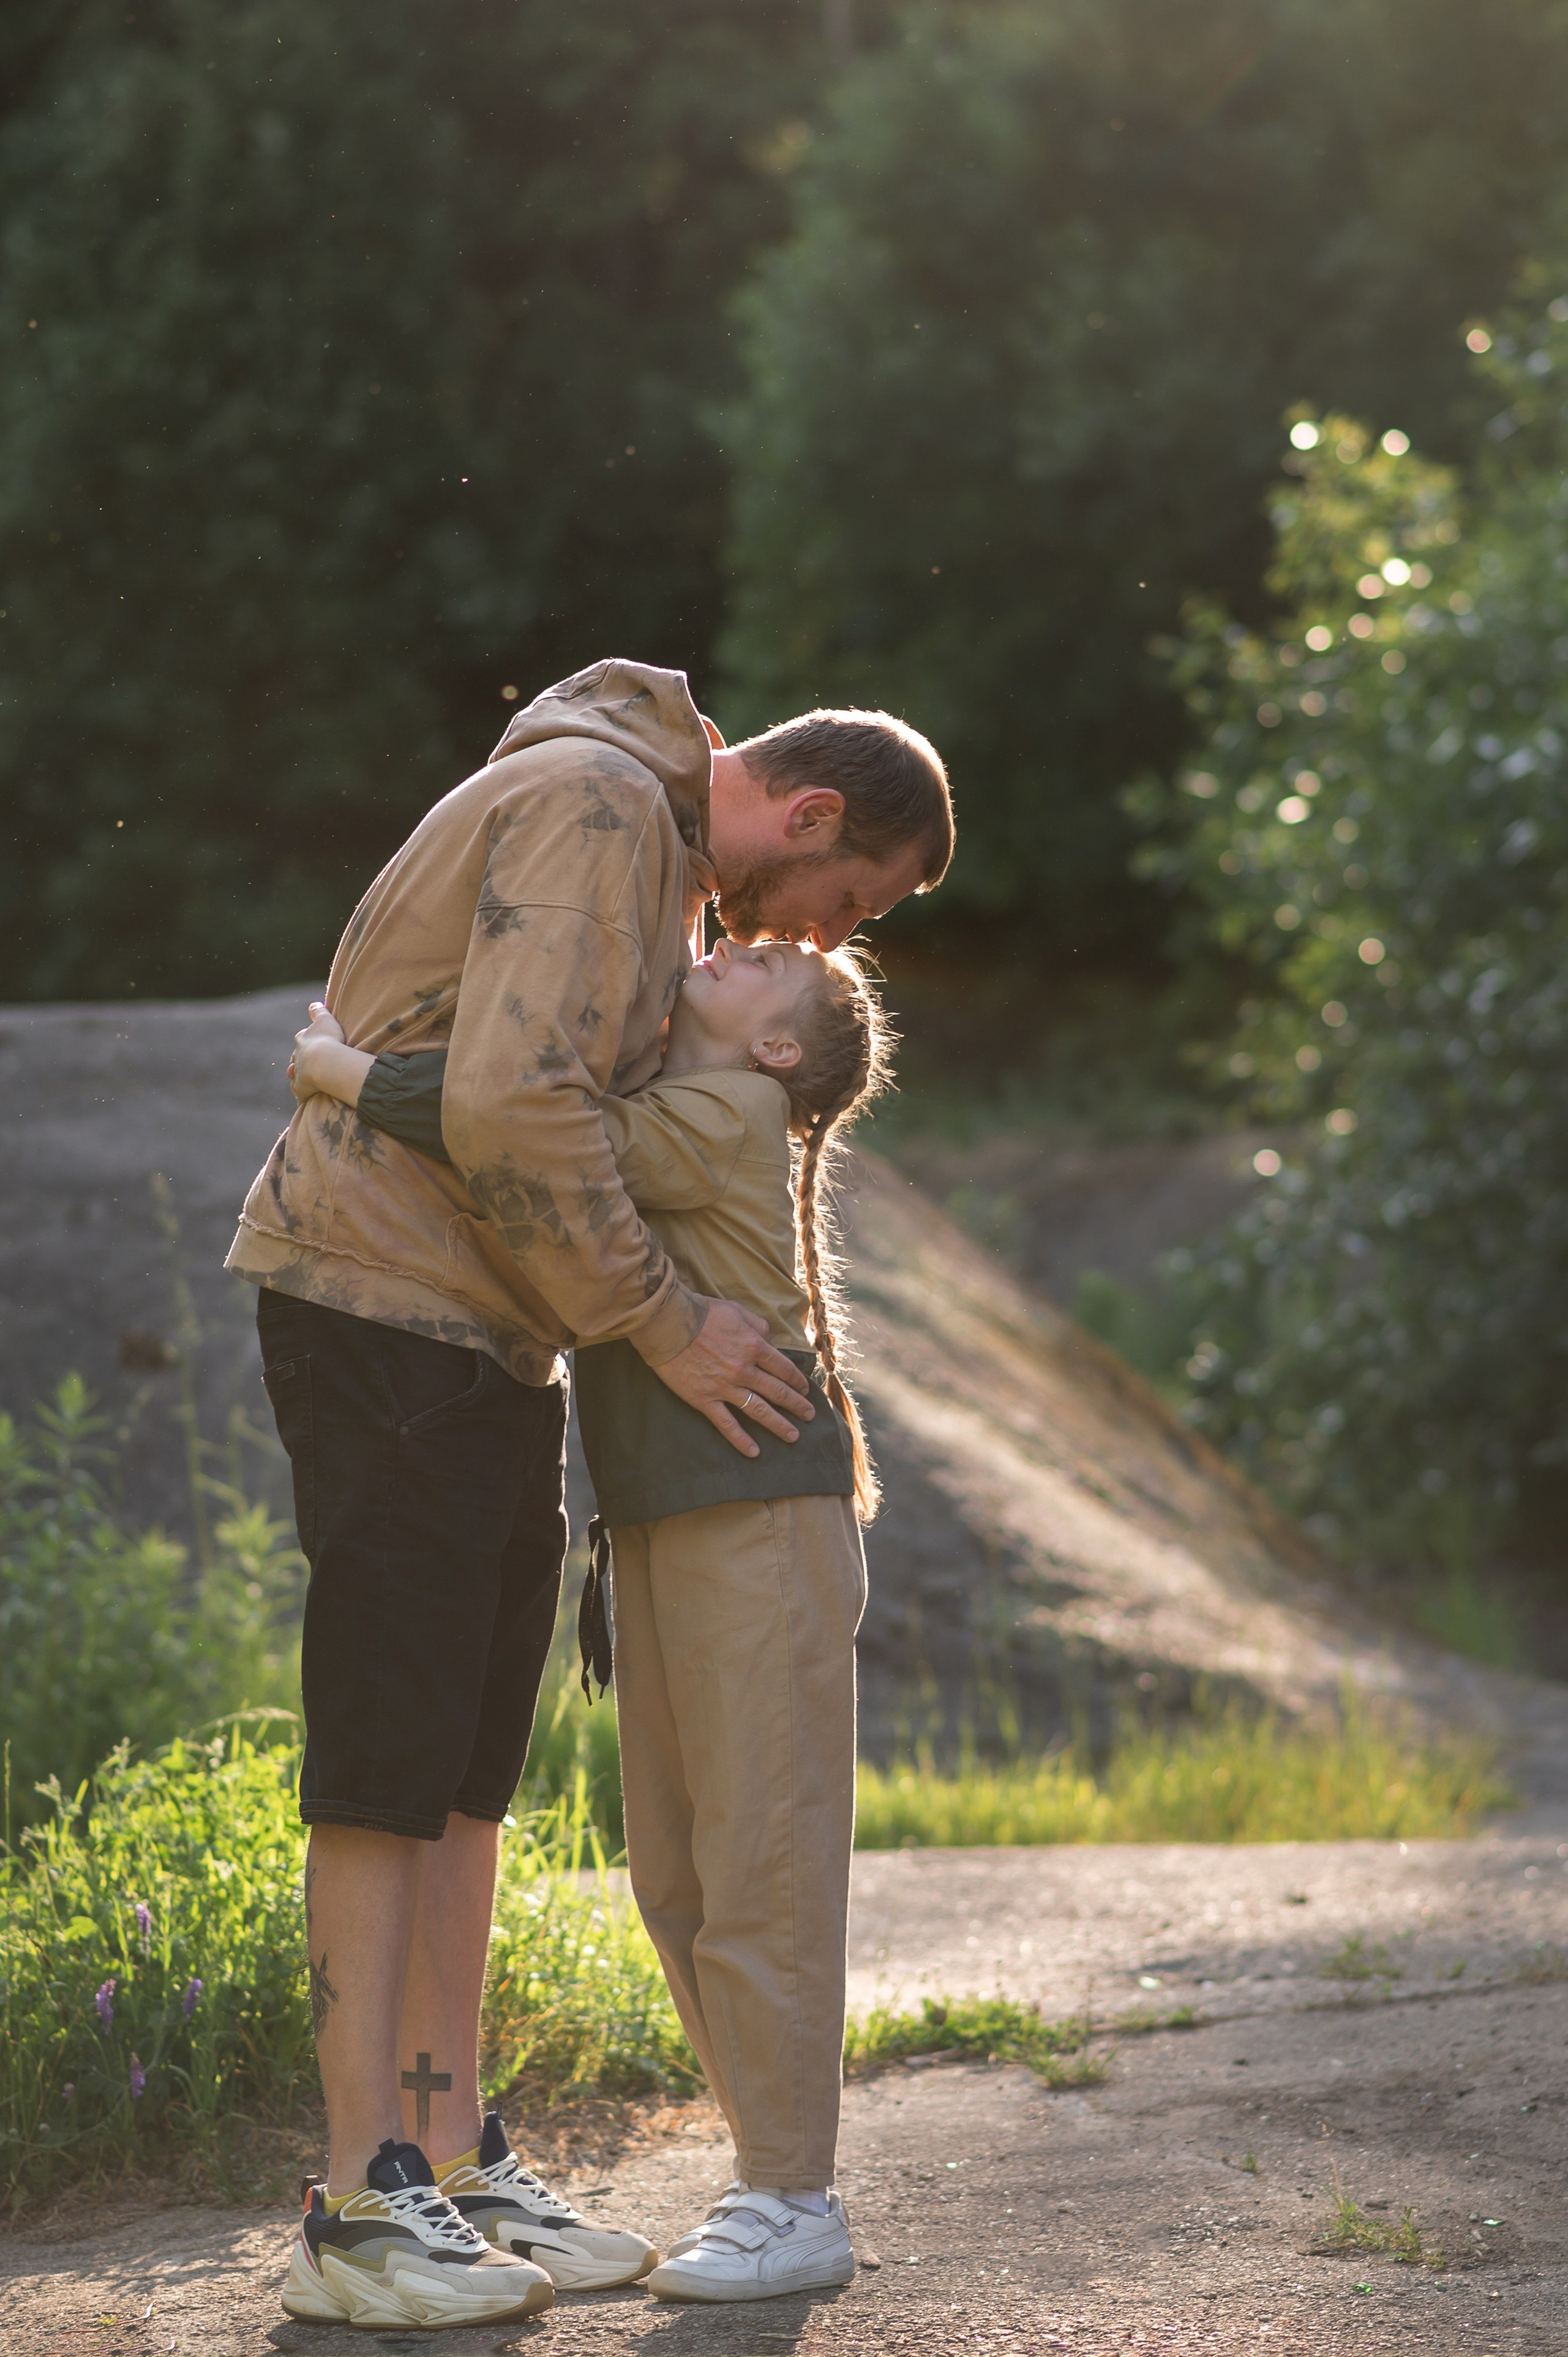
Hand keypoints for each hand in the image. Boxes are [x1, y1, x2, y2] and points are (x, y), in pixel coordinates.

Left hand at [289, 1000, 346, 1103]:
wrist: (325, 1062)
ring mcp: (298, 1073)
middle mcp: (297, 1056)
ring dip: (298, 1076)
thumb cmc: (328, 1039)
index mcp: (302, 1040)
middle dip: (300, 1058)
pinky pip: (300, 1092)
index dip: (308, 1040)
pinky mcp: (301, 1089)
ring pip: (295, 1074)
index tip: (313, 1040)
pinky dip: (302, 1093)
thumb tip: (314, 1004)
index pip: (303, 1038)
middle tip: (308, 1061)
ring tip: (304, 1079)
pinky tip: (306, 1095)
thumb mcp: (326, 1020)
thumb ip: (319, 1011)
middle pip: (296, 1057)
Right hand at [653, 1299, 814, 1456]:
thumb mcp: (738, 1311)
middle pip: (777, 1392)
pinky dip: (741, 1440)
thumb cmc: (703, 1313)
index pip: (783, 1369)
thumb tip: (771, 1341)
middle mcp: (745, 1370)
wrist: (669, 1324)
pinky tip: (754, 1452)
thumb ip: (759, 1327)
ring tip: (793, 1436)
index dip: (797, 1381)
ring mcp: (725, 1387)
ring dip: (778, 1425)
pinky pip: (726, 1424)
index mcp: (755, 1347)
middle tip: (809, 1416)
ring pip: (759, 1411)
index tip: (805, 1390)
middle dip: (796, 1405)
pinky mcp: (705, 1399)